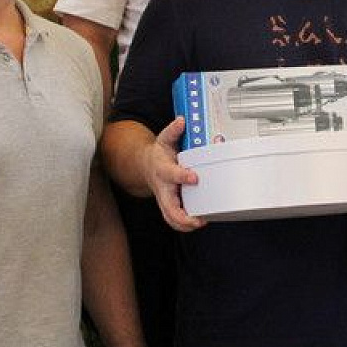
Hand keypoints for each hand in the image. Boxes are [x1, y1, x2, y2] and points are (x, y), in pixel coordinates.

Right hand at [141, 117, 206, 231]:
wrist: (146, 166)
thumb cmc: (159, 155)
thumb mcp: (165, 139)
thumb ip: (174, 131)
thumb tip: (182, 121)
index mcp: (162, 169)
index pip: (171, 174)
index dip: (182, 176)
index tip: (194, 177)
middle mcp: (163, 187)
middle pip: (169, 208)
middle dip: (182, 216)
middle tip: (198, 218)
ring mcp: (164, 199)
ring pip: (170, 218)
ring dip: (184, 225)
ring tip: (200, 223)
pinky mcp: (168, 206)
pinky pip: (173, 220)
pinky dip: (184, 225)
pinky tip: (198, 223)